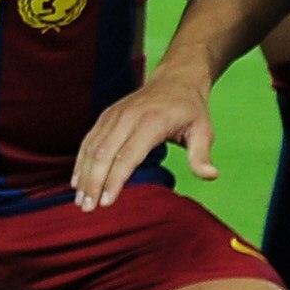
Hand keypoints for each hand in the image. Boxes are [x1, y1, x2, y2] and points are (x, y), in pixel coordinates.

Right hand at [73, 66, 216, 210]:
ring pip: (92, 148)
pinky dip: (81, 162)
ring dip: (84, 175)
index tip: (106, 203)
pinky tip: (78, 181)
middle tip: (88, 209)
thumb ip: (201, 155)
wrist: (176, 80)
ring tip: (80, 201)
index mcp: (151, 122)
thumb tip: (211, 175)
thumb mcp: (203, 130)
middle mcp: (127, 117)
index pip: (127, 156)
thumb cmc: (190, 110)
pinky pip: (89, 140)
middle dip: (93, 183)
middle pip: (103, 154)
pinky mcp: (106, 116)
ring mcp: (113, 115)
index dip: (114, 180)